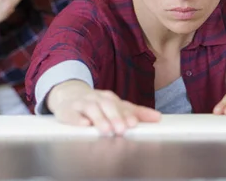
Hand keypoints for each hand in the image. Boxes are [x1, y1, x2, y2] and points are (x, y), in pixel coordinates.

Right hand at [46, 80, 160, 135]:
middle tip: (121, 130)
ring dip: (99, 119)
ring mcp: (81, 104)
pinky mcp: (67, 111)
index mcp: (108, 98)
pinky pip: (72, 114)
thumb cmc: (96, 104)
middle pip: (106, 105)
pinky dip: (77, 119)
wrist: (68, 94)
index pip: (119, 105)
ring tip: (106, 130)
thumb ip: (135, 112)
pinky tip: (84, 124)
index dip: (126, 114)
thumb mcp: (115, 105)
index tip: (133, 124)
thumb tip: (158, 117)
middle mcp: (96, 98)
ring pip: (90, 109)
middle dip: (114, 117)